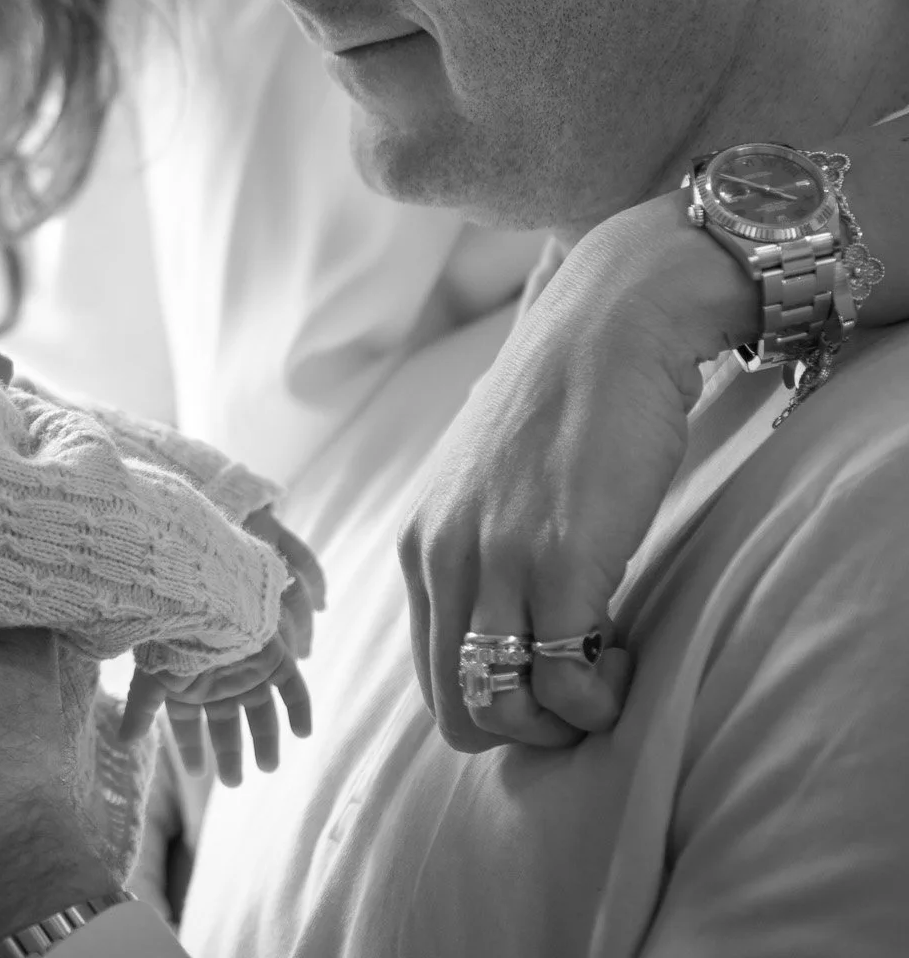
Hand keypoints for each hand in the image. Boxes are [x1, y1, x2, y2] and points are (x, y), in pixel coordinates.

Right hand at [118, 508, 322, 783]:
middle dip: (231, 752)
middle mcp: (219, 679)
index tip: (198, 771)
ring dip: (266, 738)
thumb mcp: (151, 681)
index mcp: (189, 685)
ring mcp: (247, 668)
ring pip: (260, 709)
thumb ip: (140, 712)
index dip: (192, 746)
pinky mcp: (273, 656)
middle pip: (228, 721)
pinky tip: (304, 734)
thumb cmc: (172, 641)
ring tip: (269, 767)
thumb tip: (121, 742)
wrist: (203, 604)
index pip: (188, 722)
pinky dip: (300, 709)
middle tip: (235, 782)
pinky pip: (293, 686)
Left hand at [398, 192, 754, 752]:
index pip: (434, 679)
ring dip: (568, 716)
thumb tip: (504, 627)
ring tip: (609, 662)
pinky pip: (569, 684)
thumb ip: (482, 550)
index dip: (500, 701)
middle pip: (462, 711)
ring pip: (507, 711)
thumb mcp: (492, 483)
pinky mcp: (560, 560)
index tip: (552, 671)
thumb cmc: (568, 403)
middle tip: (585, 682)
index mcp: (420, 542)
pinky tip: (629, 646)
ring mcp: (498, 559)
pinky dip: (604, 695)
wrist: (612, 322)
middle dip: (530, 727)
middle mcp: (443, 555)